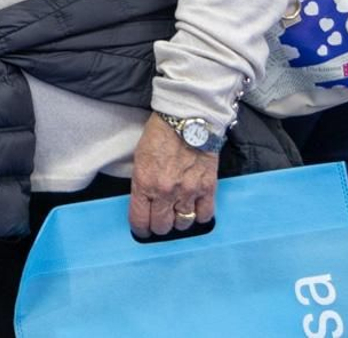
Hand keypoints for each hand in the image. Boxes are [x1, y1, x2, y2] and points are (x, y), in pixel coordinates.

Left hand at [128, 113, 217, 236]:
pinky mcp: (208, 187)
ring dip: (179, 221)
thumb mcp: (140, 158)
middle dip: (159, 226)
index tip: (143, 229)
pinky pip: (205, 215)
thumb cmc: (160, 135)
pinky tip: (195, 208)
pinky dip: (200, 215)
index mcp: (144, 183)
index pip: (139, 220)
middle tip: (161, 220)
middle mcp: (166, 192)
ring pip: (183, 224)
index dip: (141, 229)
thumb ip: (142, 183)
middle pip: (162, 226)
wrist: (187, 118)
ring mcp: (188, 191)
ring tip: (178, 212)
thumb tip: (145, 203)